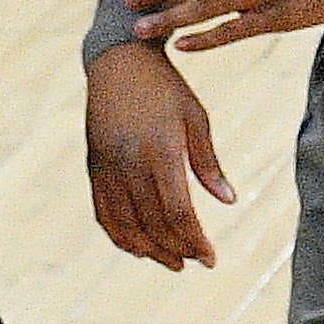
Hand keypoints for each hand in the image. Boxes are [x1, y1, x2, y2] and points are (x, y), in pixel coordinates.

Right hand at [84, 39, 236, 263]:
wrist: (118, 61)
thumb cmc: (165, 88)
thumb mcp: (196, 118)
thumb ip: (208, 163)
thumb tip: (229, 201)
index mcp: (160, 152)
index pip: (177, 212)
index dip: (194, 241)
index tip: (211, 259)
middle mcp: (129, 164)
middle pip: (152, 224)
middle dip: (176, 250)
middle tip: (196, 261)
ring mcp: (107, 168)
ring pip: (125, 225)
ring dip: (149, 250)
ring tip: (172, 262)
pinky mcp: (94, 168)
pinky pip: (103, 213)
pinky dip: (120, 236)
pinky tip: (139, 246)